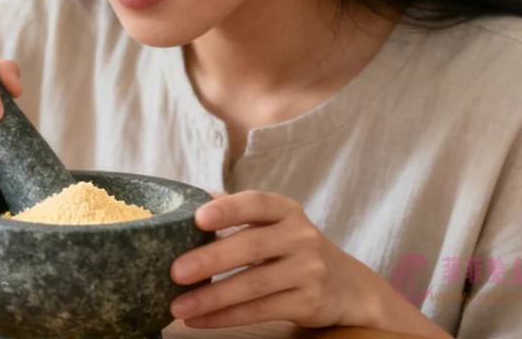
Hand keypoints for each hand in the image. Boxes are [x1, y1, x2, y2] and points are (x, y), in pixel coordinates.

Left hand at [168, 190, 384, 329]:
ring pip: (254, 285)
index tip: (198, 218)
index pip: (256, 203)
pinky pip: (261, 310)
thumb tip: (181, 202)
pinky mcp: (309, 302)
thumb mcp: (272, 223)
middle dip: (210, 260)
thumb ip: (233, 211)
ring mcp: (309, 271)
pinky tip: (199, 320)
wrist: (347, 286)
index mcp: (285, 210)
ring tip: (178, 306)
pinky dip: (225, 317)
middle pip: (251, 247)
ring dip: (212, 298)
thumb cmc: (290, 247)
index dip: (228, 209)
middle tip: (175, 272)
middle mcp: (301, 236)